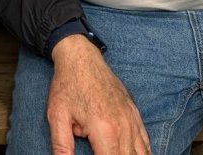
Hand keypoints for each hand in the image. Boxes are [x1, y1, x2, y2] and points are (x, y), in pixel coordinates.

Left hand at [47, 35, 150, 153]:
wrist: (81, 57)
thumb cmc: (68, 85)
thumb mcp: (57, 116)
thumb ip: (62, 145)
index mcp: (104, 130)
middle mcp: (123, 127)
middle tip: (101, 153)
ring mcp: (132, 120)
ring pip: (140, 153)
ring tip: (114, 154)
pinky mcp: (135, 113)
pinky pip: (146, 141)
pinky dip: (143, 152)